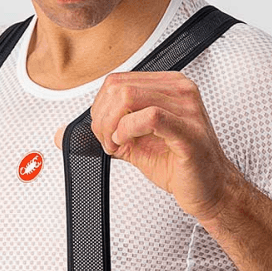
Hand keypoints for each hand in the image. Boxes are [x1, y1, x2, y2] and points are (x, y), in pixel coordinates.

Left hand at [53, 70, 241, 223]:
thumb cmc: (176, 165)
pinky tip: (127, 144)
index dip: (99, 109)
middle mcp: (178, 89)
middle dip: (101, 118)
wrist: (209, 189)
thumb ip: (103, 134)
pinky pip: (149, 117)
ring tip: (118, 145)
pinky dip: (128, 131)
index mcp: (166, 86)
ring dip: (111, 126)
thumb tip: (62, 135)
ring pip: (128, 97)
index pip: (117, 81)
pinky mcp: (188, 130)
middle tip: (108, 143)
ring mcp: (186, 107)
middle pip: (118, 87)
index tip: (104, 135)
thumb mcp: (133, 145)